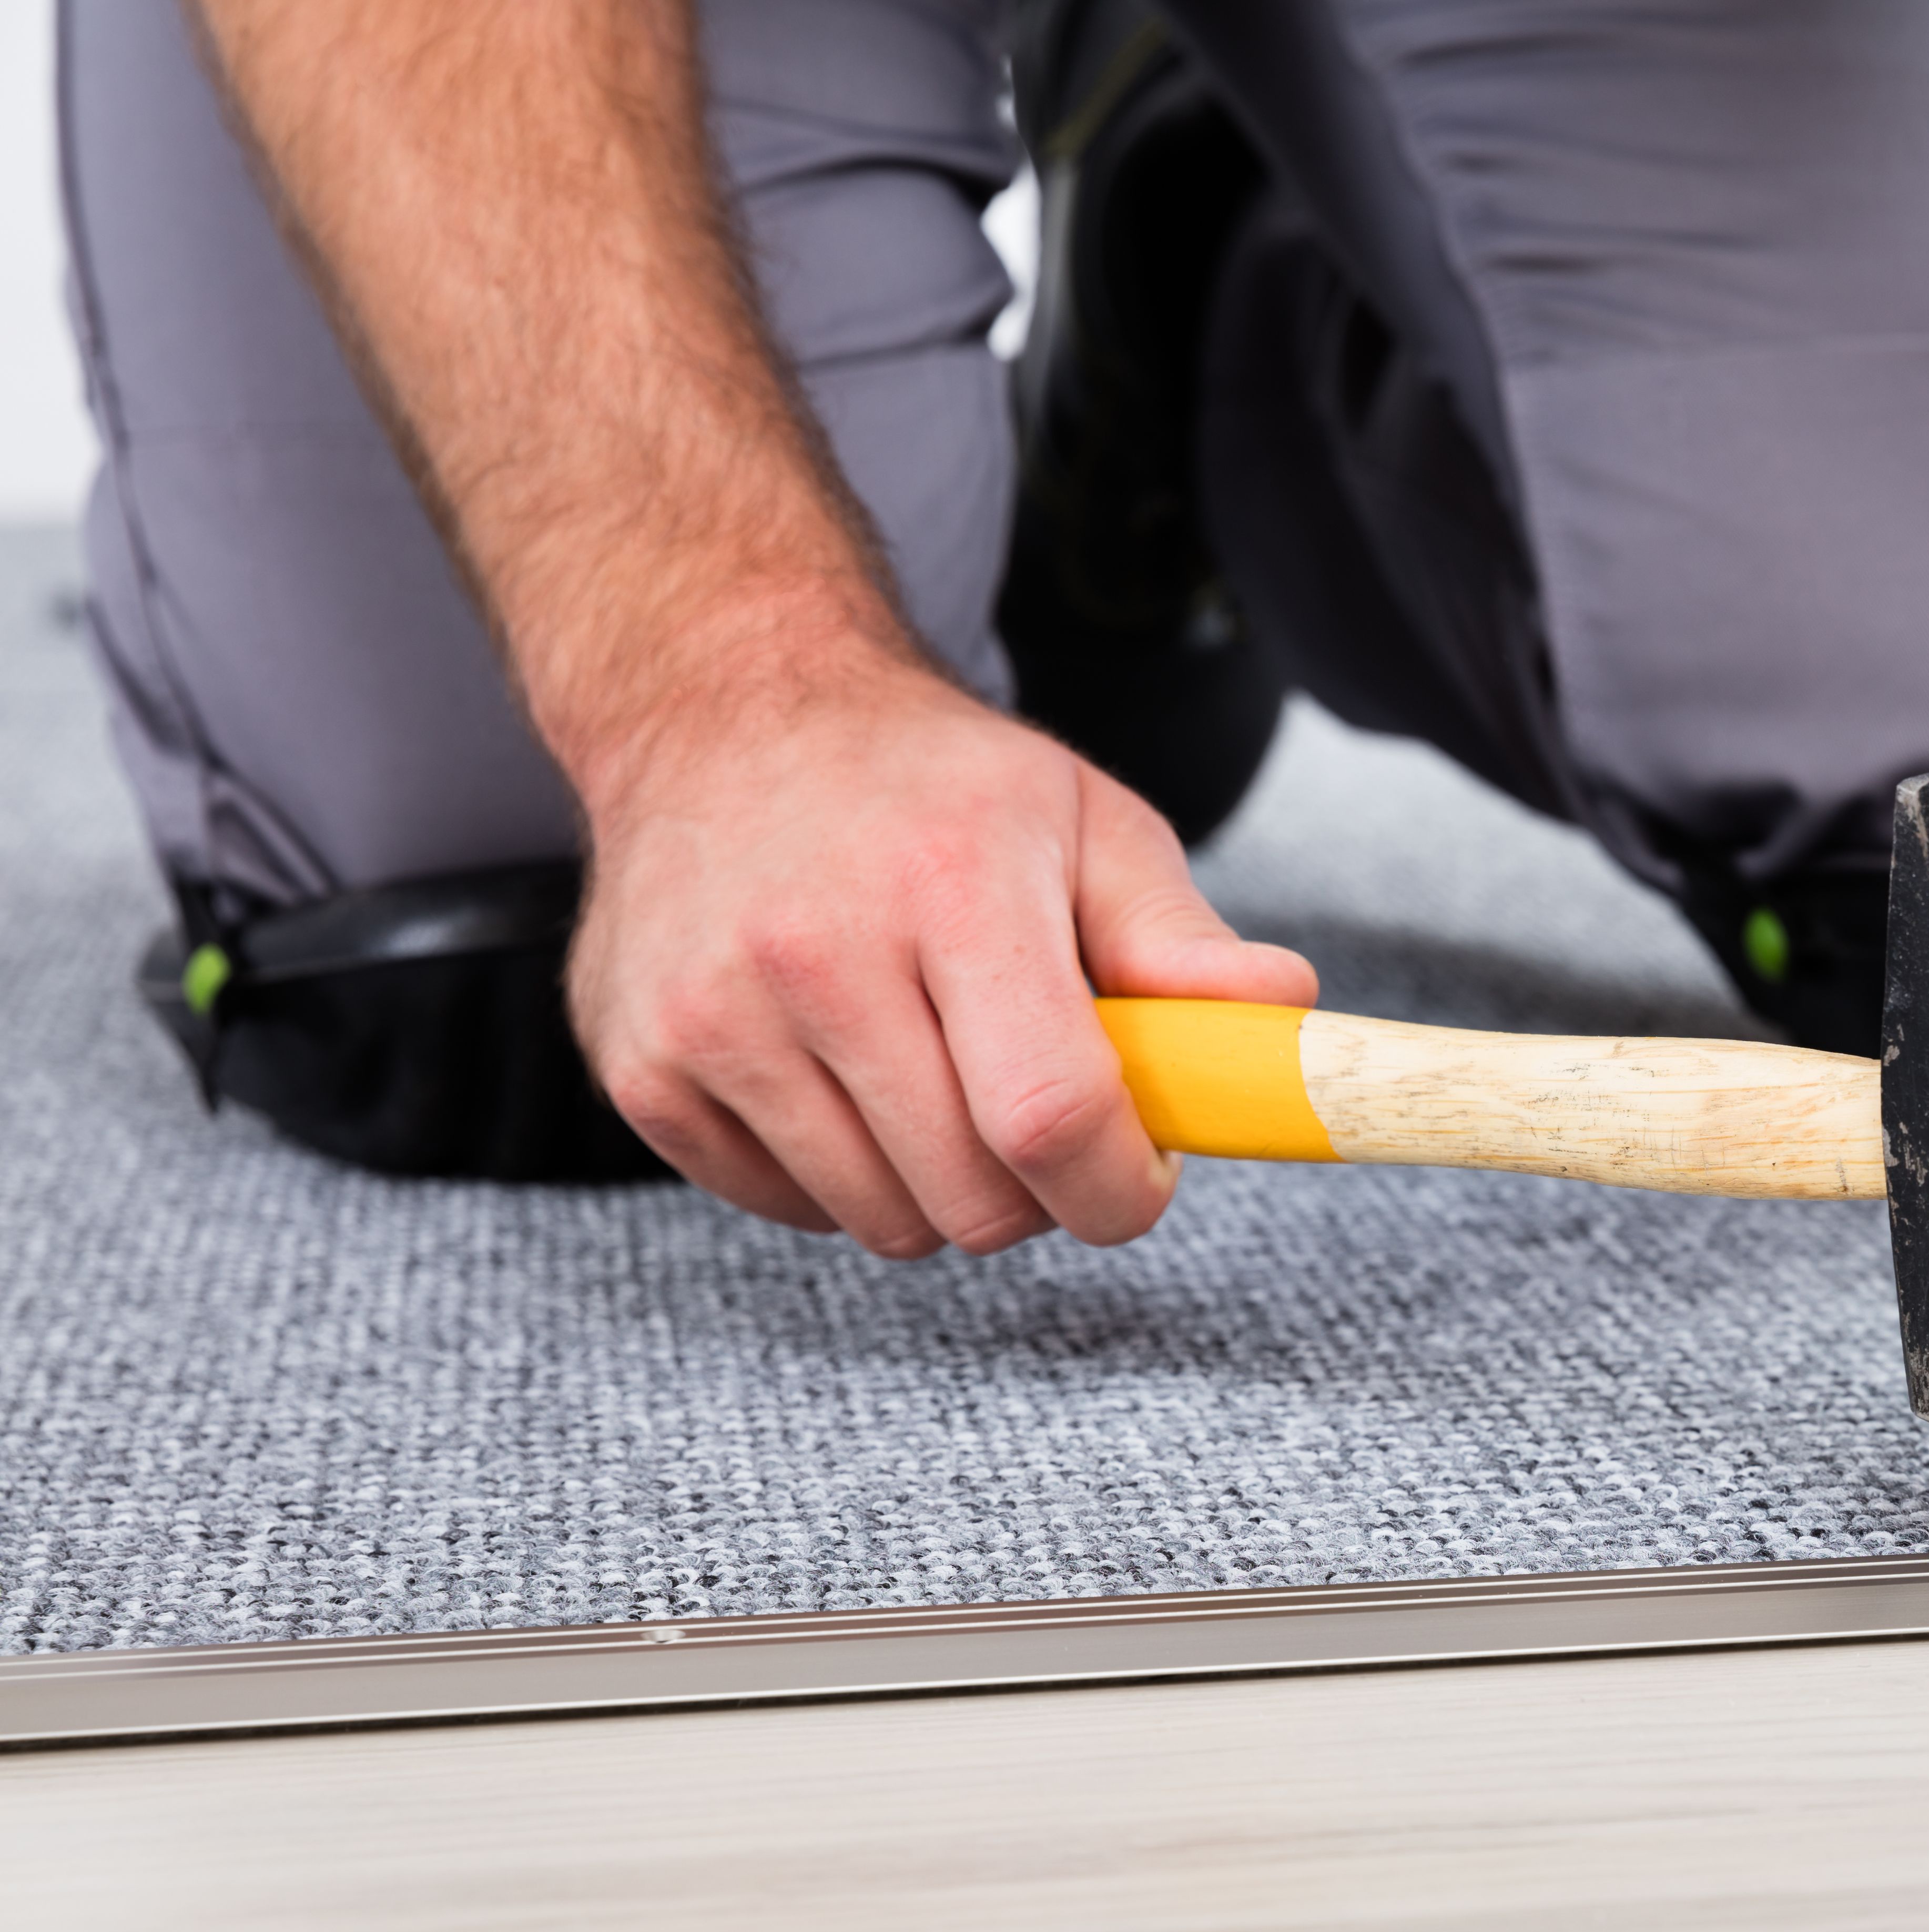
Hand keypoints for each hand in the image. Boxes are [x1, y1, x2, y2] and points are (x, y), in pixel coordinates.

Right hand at [569, 654, 1315, 1255]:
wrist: (722, 712)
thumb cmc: (929, 783)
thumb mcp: (1083, 822)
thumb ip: (1180, 939)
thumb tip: (1282, 1011)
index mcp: (949, 889)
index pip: (1049, 1114)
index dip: (1118, 1188)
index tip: (1138, 1179)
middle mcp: (813, 955)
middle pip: (973, 1195)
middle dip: (1038, 1188)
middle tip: (1037, 1107)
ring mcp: (710, 1018)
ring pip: (883, 1220)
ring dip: (940, 1186)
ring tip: (939, 1077)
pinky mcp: (644, 1068)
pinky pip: (789, 1207)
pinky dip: (841, 1176)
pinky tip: (845, 1076)